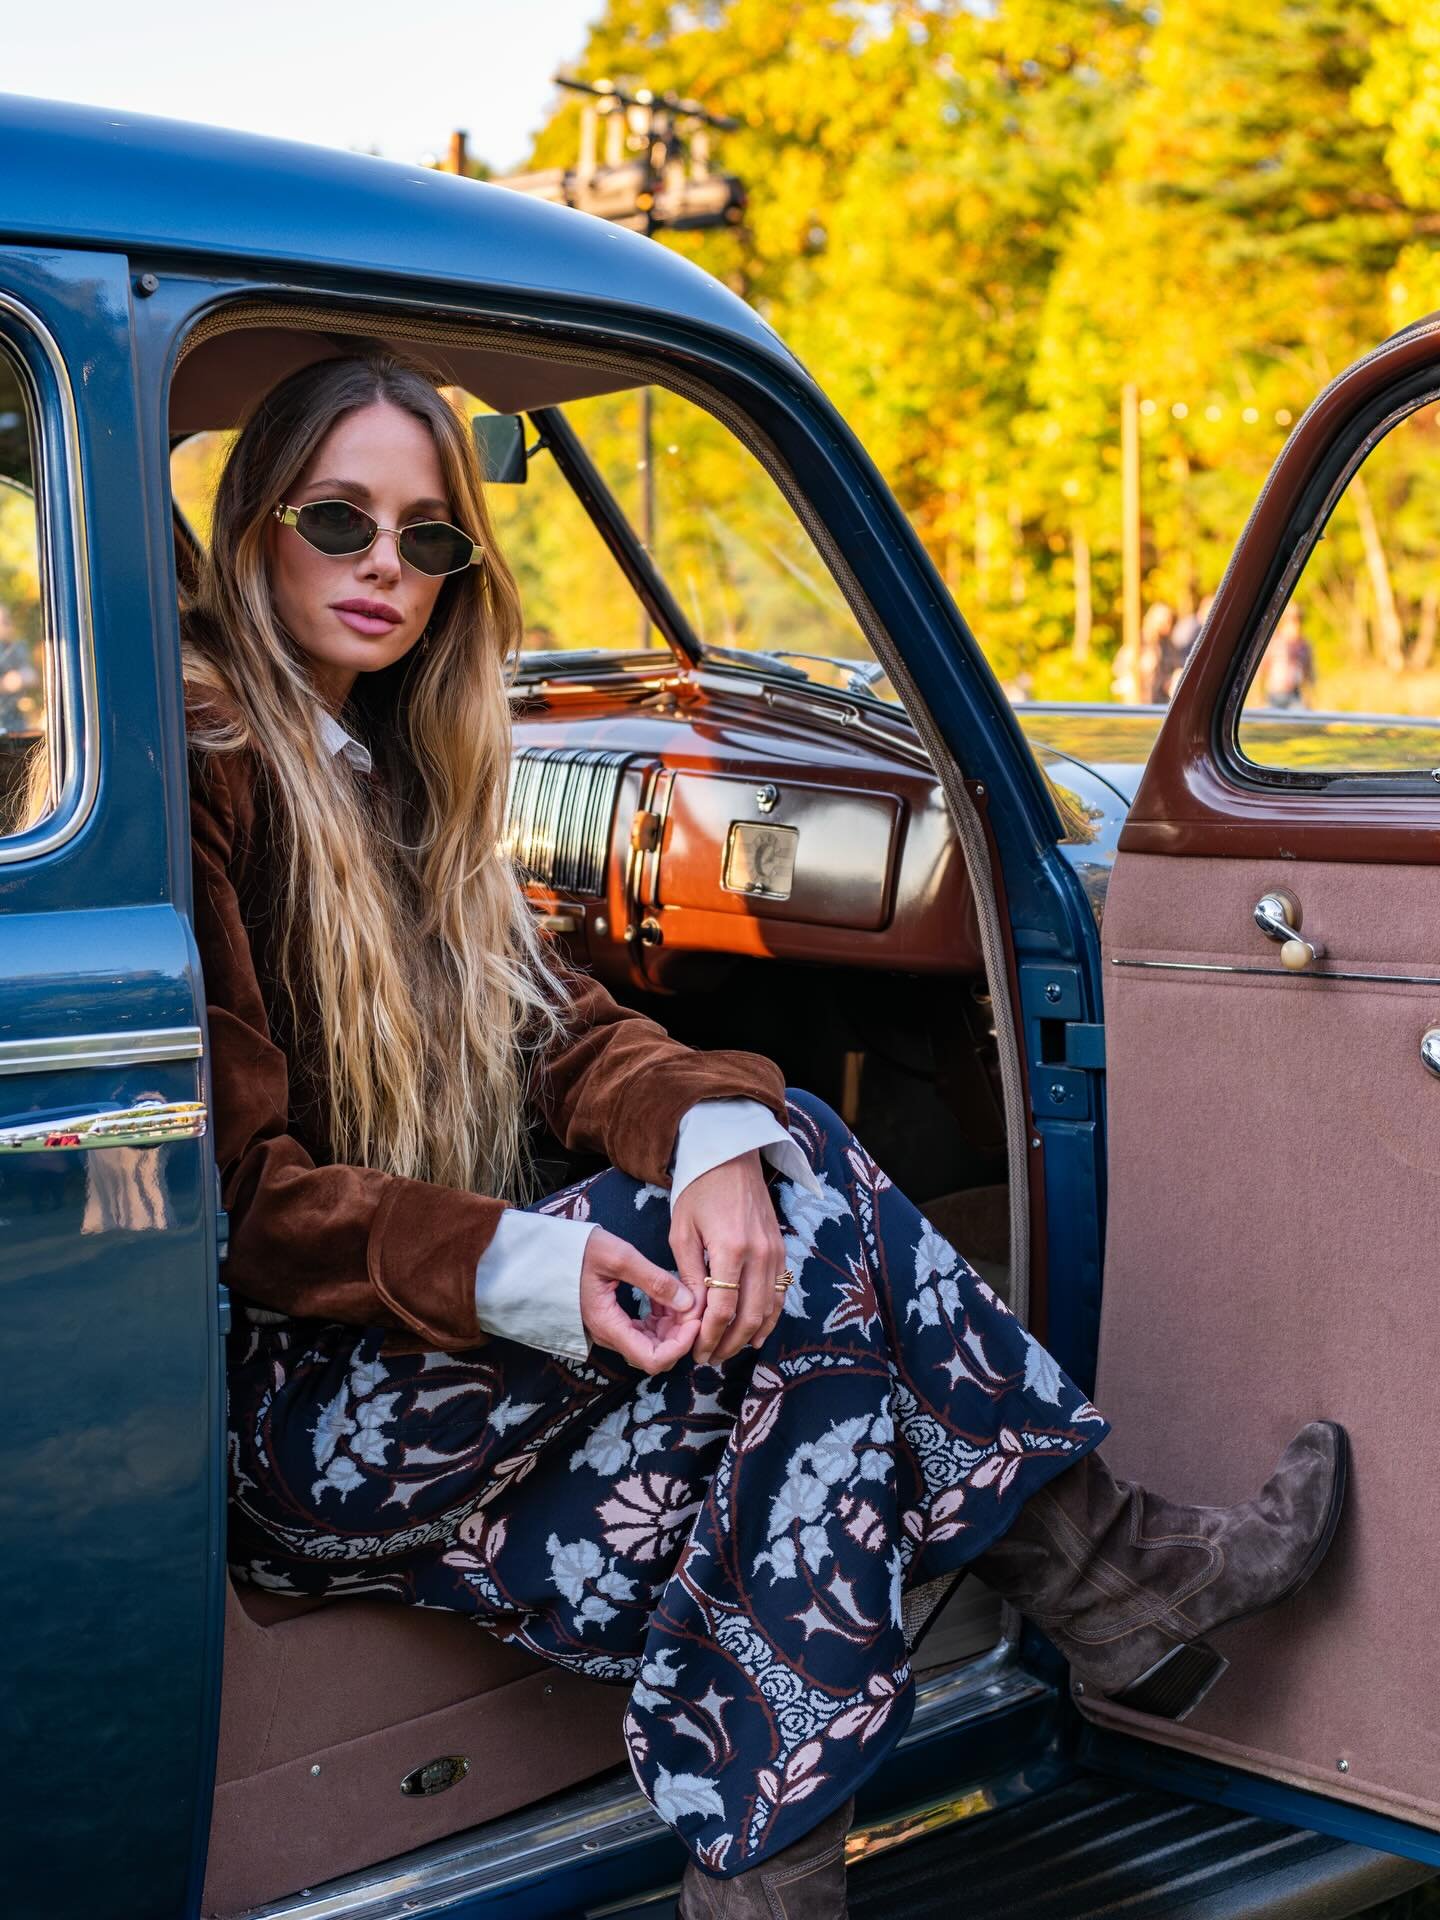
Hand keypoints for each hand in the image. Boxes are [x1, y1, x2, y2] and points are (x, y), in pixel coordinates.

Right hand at [579, 1226, 699, 1373]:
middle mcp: (610, 1335)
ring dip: (672, 1326)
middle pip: (655, 1354)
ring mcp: (612, 1330)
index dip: (680, 1346)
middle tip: (693, 1304)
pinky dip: (661, 1319)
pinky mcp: (614, 1321)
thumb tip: (688, 1303)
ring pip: (652, 1343)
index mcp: (609, 1325)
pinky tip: (666, 1296)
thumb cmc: (579, 1251)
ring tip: (681, 1296)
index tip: (695, 1319)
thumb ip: (655, 1280)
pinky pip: (644, 1331)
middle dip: (680, 1334)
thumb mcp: (619, 1257)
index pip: (652, 1359)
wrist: (550, 1251)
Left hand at [669, 1149, 788, 1367]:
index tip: (696, 1352)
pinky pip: (779, 1293)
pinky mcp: (782, 1249)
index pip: (723, 1308)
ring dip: (749, 1336)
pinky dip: (769, 1317)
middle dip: (729, 1343)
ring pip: (769, 1309)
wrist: (731, 1156)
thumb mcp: (682, 1231)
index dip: (709, 1336)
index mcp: (731, 1248)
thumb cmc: (698, 1190)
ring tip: (728, 1351)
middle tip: (709, 1358)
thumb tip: (692, 1314)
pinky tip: (755, 1334)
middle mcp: (760, 1253)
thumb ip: (688, 1274)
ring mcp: (775, 1252)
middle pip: (749, 1316)